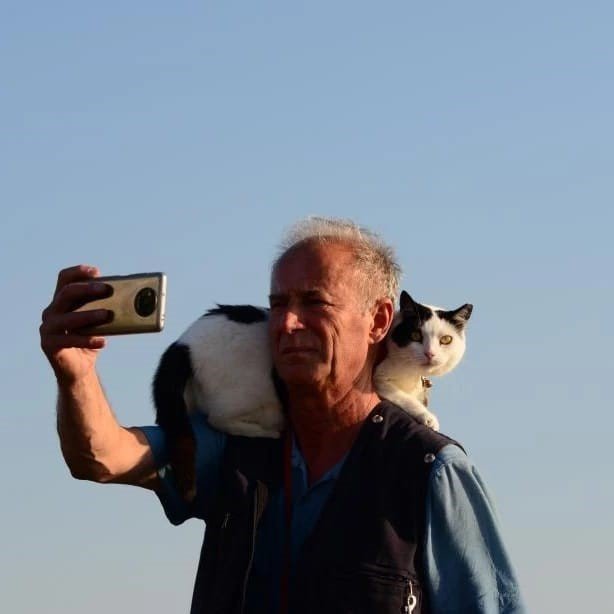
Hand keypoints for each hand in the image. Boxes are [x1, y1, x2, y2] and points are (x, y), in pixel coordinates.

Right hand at [40, 265, 111, 384]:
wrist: (78, 368)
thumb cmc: (90, 338)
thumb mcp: (99, 321)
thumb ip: (107, 308)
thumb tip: (135, 298)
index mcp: (62, 301)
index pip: (65, 279)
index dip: (78, 272)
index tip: (97, 272)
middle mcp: (52, 311)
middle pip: (66, 293)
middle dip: (87, 289)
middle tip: (107, 290)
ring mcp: (48, 328)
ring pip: (67, 317)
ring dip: (88, 314)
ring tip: (107, 314)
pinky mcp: (49, 344)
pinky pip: (69, 340)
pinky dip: (87, 340)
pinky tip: (103, 341)